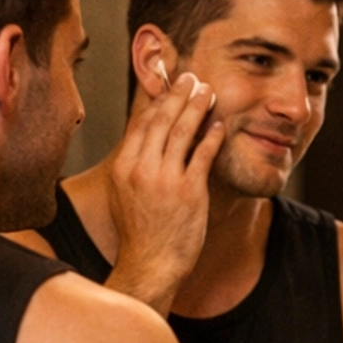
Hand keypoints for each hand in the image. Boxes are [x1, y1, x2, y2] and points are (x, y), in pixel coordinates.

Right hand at [106, 70, 224, 313]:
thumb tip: (145, 136)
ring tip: (207, 91)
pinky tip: (219, 124)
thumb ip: (133, 164)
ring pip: (183, 131)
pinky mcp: (189, 191)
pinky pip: (203, 154)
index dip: (156, 101)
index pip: (141, 123)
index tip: (167, 86)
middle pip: (162, 120)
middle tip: (190, 78)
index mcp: (123, 167)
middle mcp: (141, 169)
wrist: (151, 264)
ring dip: (197, 106)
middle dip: (178, 94)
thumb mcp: (123, 194)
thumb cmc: (139, 233)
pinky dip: (212, 136)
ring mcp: (166, 179)